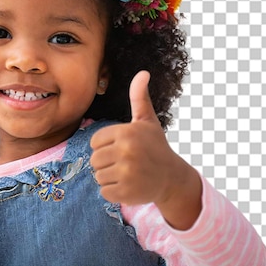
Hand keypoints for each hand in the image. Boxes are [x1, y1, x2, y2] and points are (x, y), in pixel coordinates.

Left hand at [90, 71, 201, 227]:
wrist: (172, 177)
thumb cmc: (155, 146)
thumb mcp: (147, 121)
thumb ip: (139, 97)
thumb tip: (143, 72)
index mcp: (127, 132)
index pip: (94, 142)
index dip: (106, 146)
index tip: (122, 148)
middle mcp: (127, 151)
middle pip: (94, 160)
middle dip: (106, 163)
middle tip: (126, 163)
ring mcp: (127, 173)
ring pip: (98, 176)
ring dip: (110, 177)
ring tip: (128, 173)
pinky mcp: (126, 192)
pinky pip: (104, 192)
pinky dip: (114, 191)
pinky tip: (129, 185)